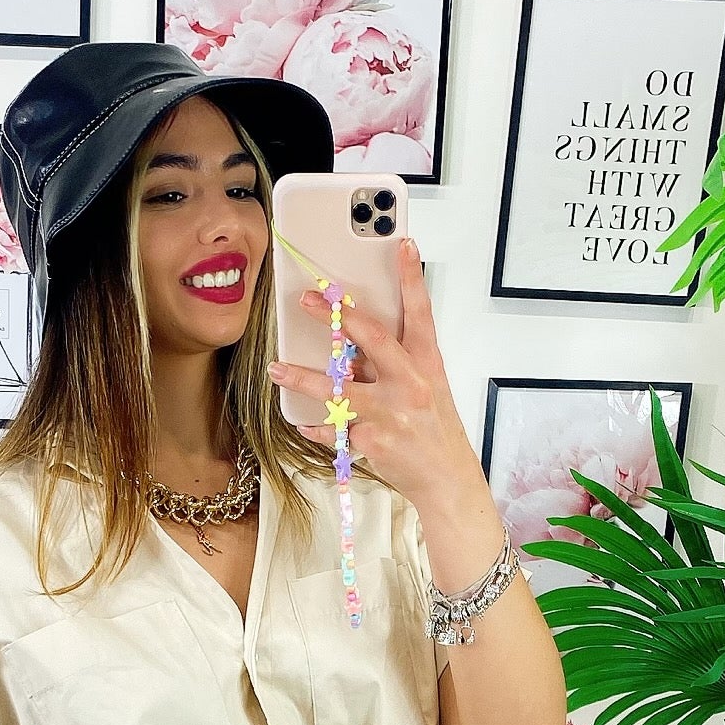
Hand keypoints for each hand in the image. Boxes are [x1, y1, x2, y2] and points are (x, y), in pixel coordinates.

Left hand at [268, 237, 492, 519]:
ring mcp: (390, 412)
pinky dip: (316, 425)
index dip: (411, 277)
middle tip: (309, 299)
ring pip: (338, 388)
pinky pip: (333, 428)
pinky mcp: (372, 440)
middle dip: (337, 317)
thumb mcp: (427, 386)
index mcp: (426, 363)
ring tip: (278, 368)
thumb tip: (354, 340)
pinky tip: (301, 420)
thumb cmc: (435, 429)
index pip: (420, 312)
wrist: (446, 478)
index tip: (403, 246)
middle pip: (371, 340)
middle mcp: (409, 383)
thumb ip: (395, 361)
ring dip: (303, 377)